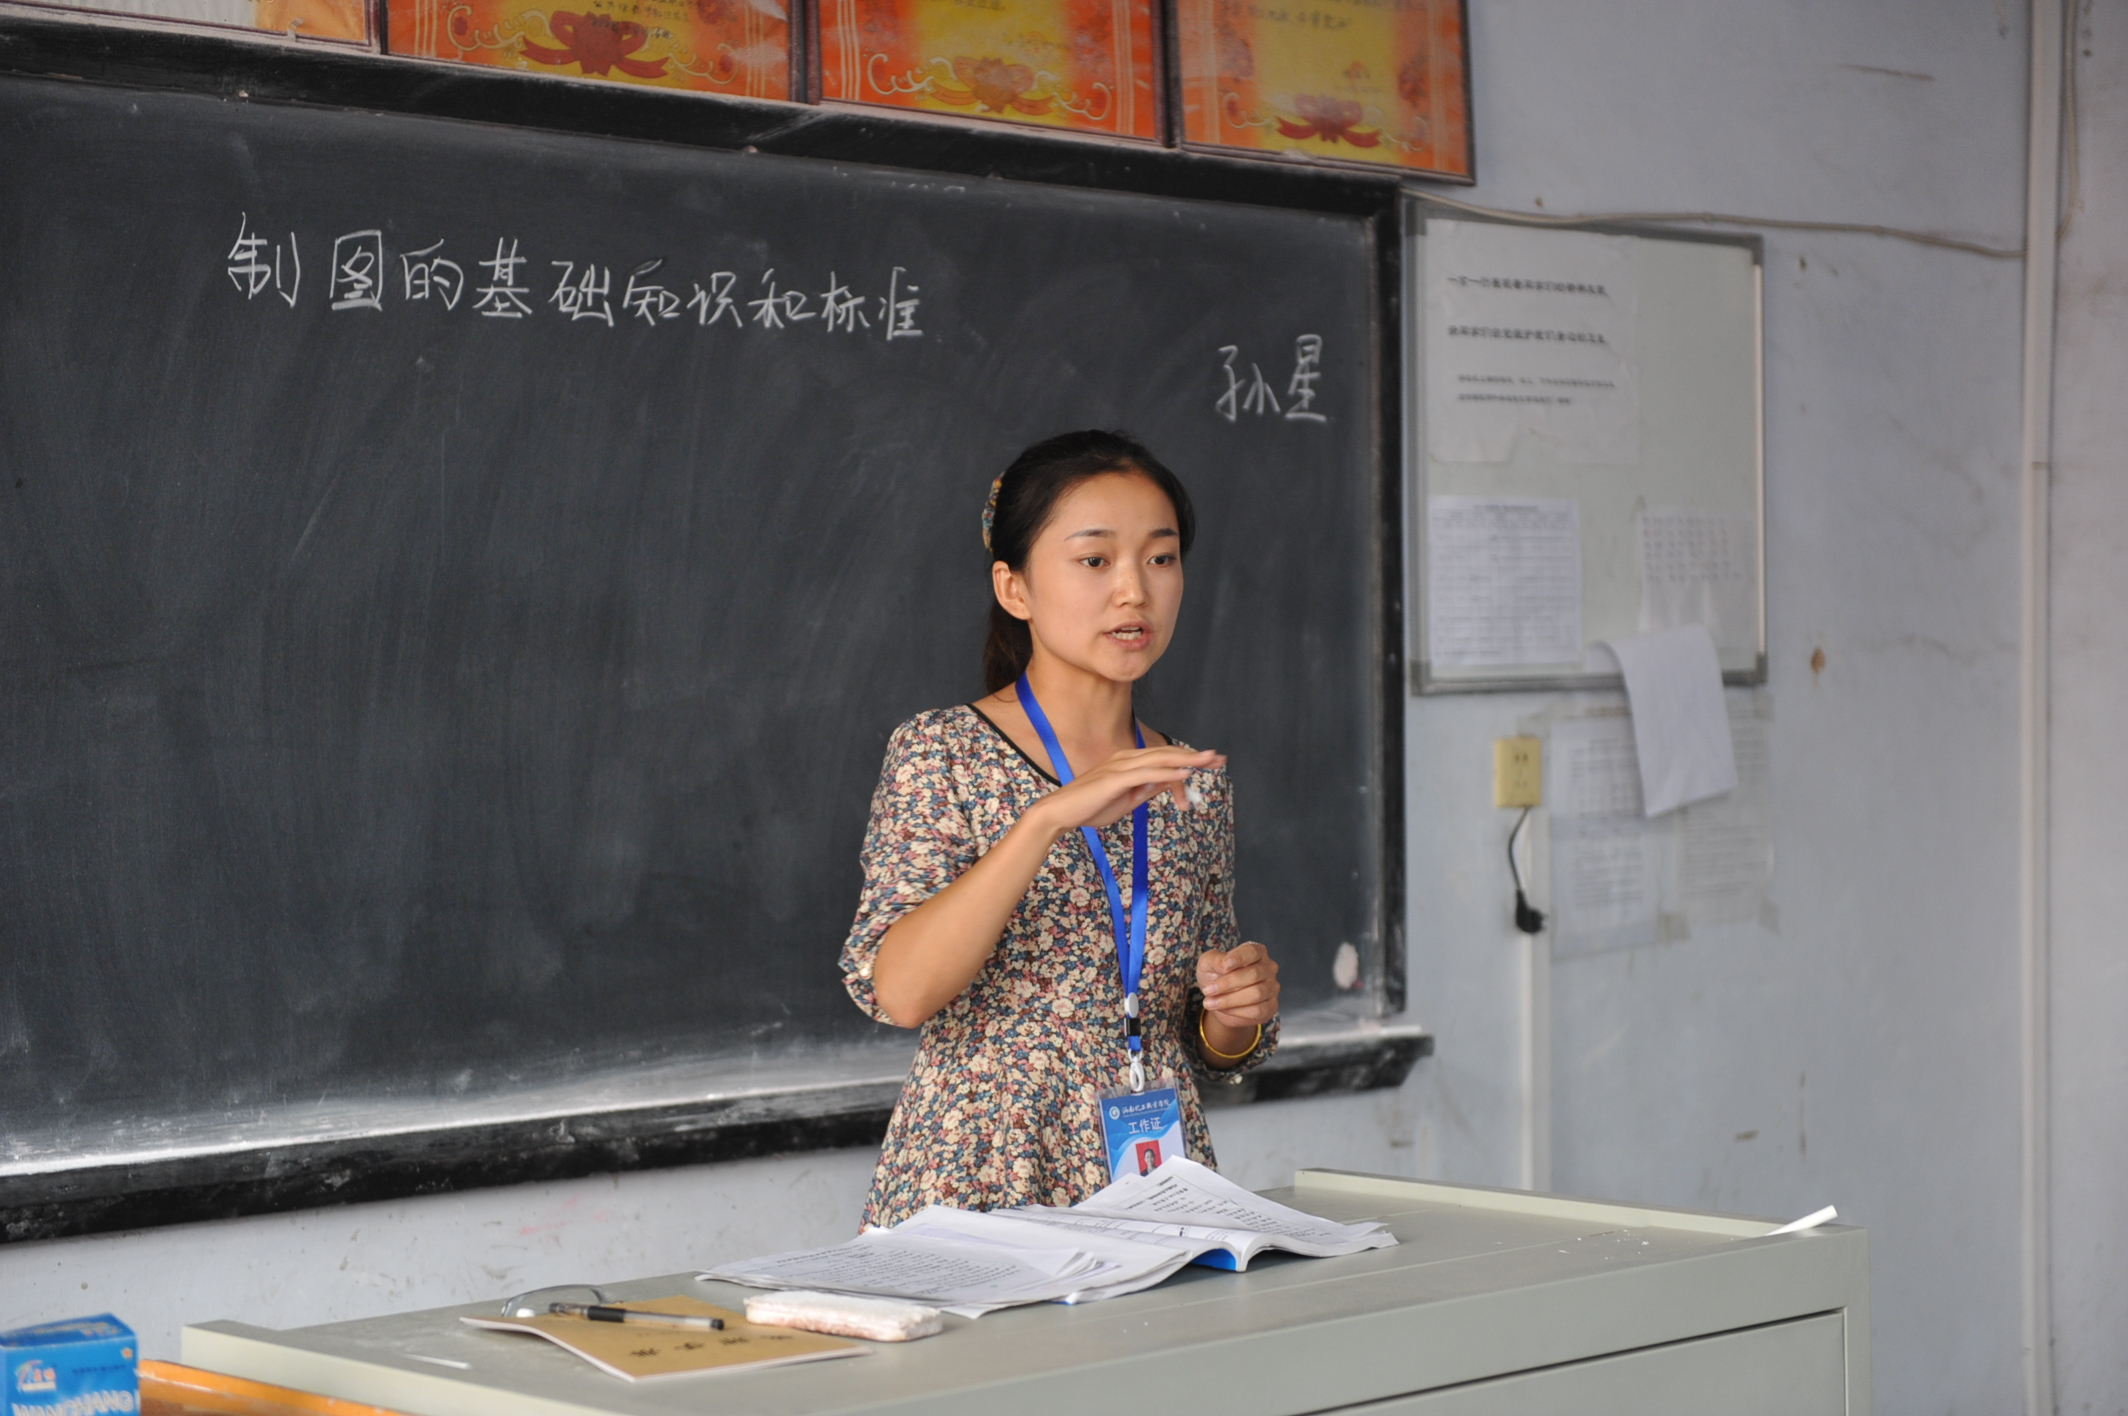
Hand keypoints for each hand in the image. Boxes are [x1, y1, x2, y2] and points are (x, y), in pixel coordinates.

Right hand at [1028, 745, 1222, 834]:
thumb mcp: (1127, 800)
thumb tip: (1169, 784)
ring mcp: (1119, 767)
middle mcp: (1125, 759)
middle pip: (1166, 753)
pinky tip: (1185, 774)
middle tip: (1220, 757)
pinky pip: (1146, 774)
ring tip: (1209, 761)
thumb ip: (1147, 789)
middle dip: (1194, 756)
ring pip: (1160, 759)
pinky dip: (1168, 773)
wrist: (1059, 813)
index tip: (1210, 762)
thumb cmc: (1090, 808)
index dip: (1188, 758)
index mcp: (1127, 762)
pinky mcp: (1114, 779)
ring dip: (1186, 760)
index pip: (1163, 757)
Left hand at [1198, 941, 1278, 1030]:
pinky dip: (1237, 1012)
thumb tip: (1225, 965)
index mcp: (1256, 952)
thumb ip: (1215, 960)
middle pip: (1254, 974)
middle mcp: (1268, 968)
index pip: (1252, 952)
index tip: (1225, 965)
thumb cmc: (1216, 975)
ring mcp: (1273, 987)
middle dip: (1228, 984)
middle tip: (1208, 990)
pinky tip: (1223, 1010)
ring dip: (1229, 1000)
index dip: (1239, 958)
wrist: (1220, 1000)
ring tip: (1209, 1003)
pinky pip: (1258, 1010)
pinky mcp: (1271, 1006)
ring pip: (1256, 994)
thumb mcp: (1208, 963)